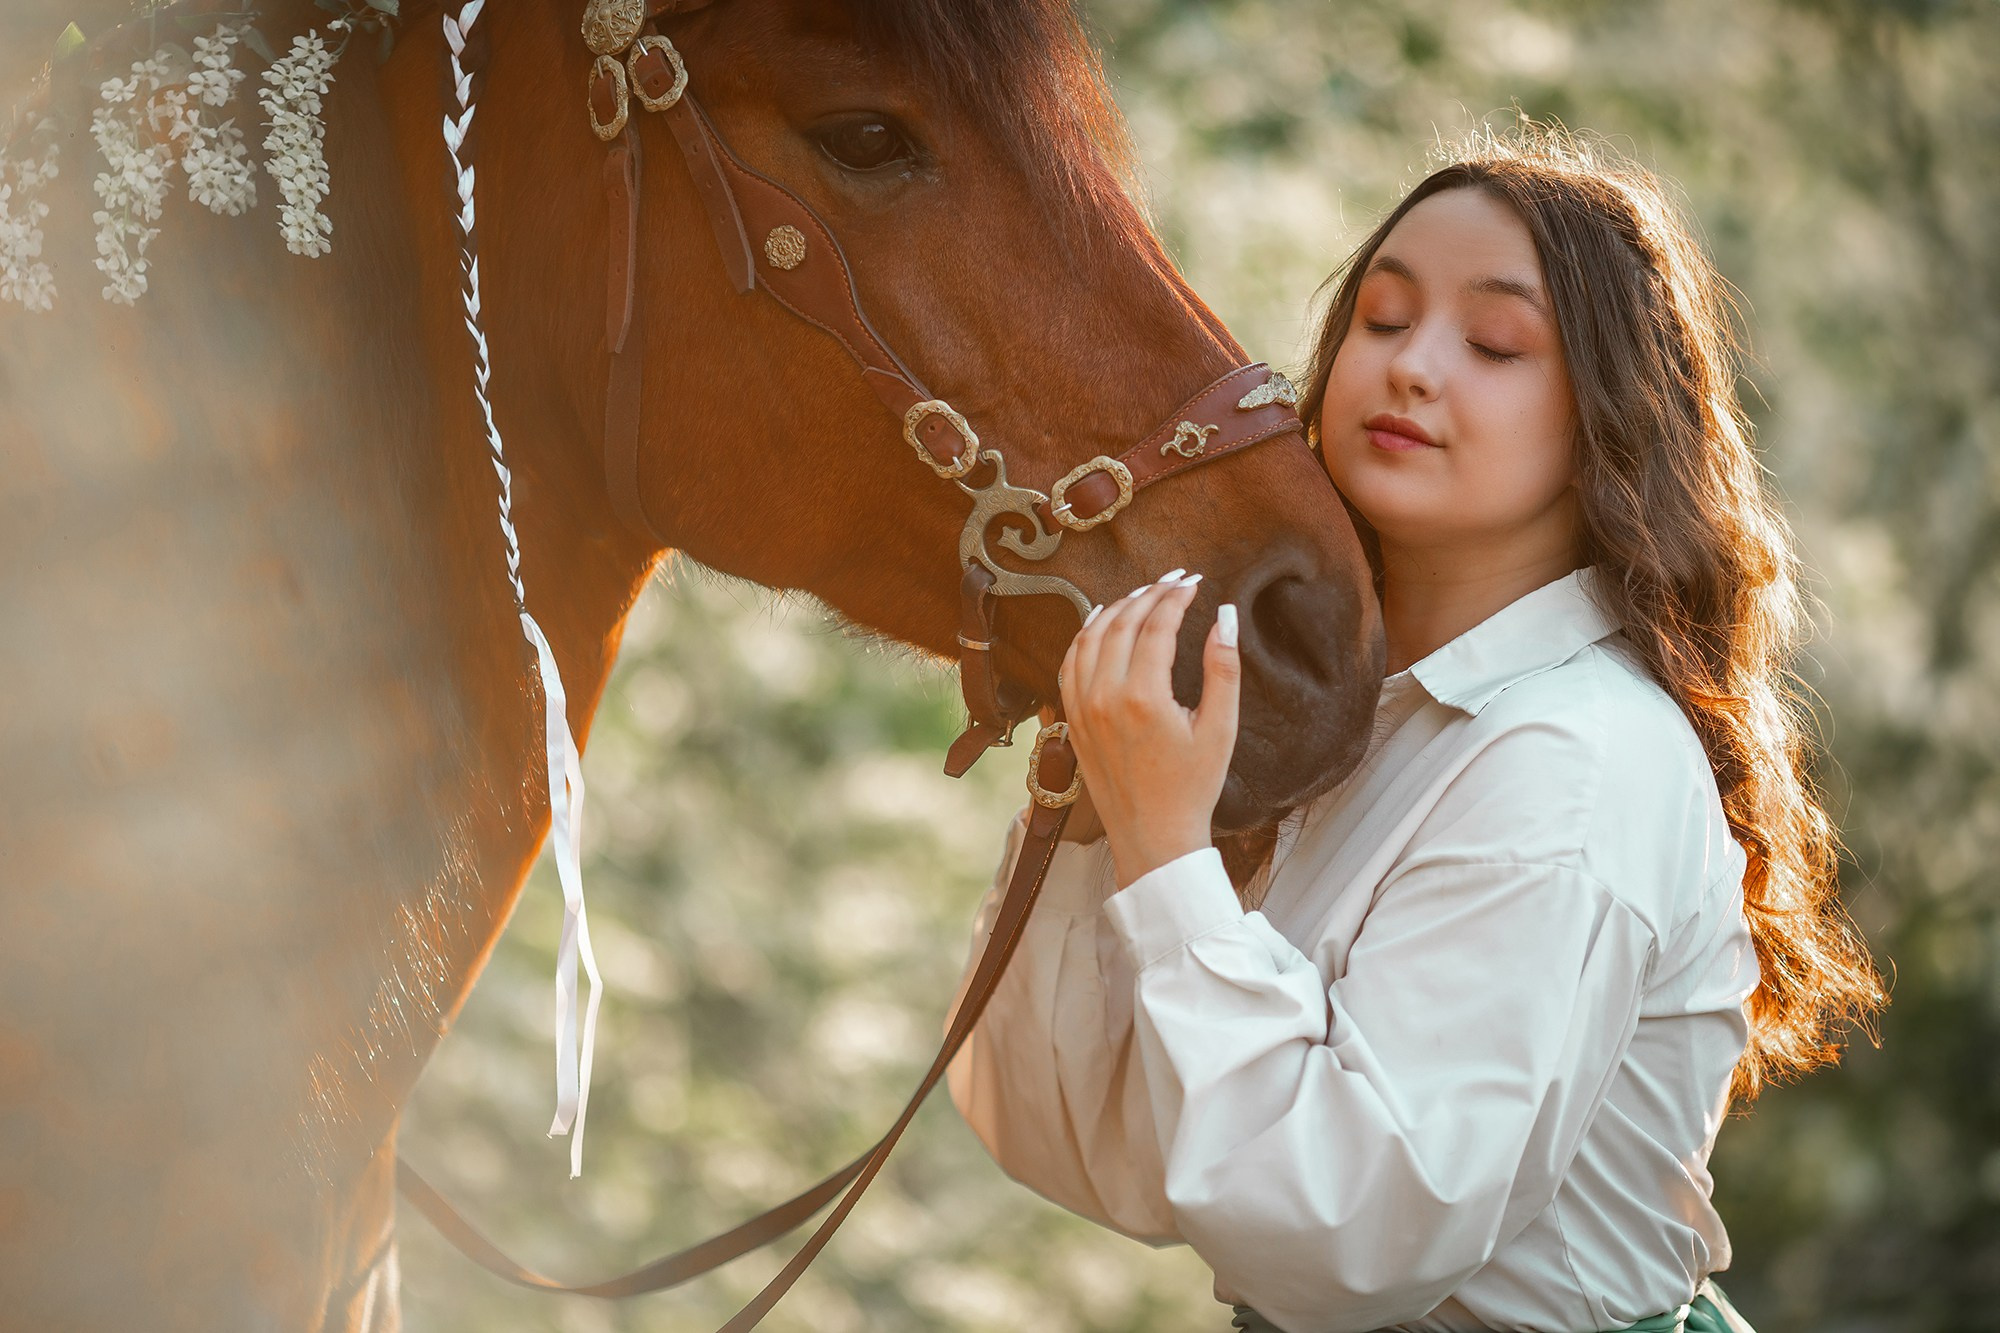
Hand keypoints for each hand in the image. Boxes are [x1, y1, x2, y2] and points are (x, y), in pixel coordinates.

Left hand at [1058, 571, 1240, 887]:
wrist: (1153, 837)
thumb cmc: (1192, 788)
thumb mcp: (1220, 729)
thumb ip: (1223, 668)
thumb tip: (1225, 615)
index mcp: (1144, 698)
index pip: (1157, 625)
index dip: (1176, 597)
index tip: (1193, 582)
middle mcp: (1105, 698)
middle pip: (1122, 623)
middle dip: (1149, 595)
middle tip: (1173, 581)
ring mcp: (1083, 709)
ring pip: (1090, 638)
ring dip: (1116, 609)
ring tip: (1142, 595)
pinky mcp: (1073, 720)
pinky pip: (1070, 663)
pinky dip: (1085, 635)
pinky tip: (1101, 623)